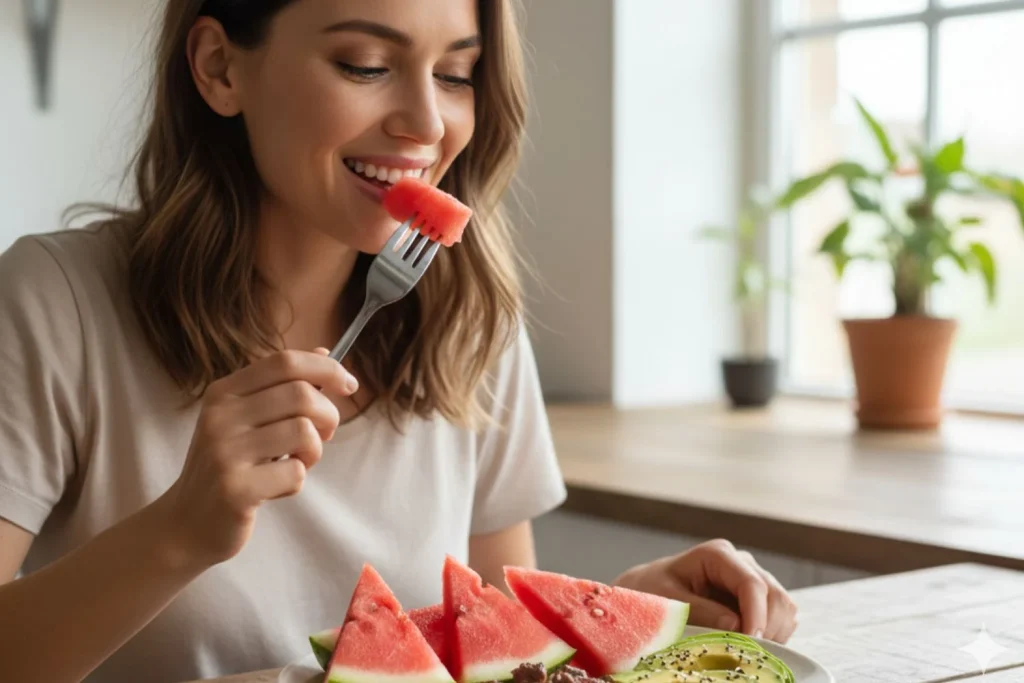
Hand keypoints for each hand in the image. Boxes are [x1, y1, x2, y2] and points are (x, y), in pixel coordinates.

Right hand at [155, 348, 356, 568]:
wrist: (186, 523)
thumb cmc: (228, 467)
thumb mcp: (246, 420)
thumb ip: (282, 387)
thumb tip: (326, 353)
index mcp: (224, 393)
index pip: (284, 362)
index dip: (326, 368)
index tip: (349, 384)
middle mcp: (221, 417)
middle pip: (301, 394)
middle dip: (328, 416)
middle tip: (323, 436)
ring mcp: (225, 453)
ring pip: (303, 432)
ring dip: (314, 452)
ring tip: (297, 463)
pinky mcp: (235, 489)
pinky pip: (295, 473)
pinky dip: (297, 482)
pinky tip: (277, 487)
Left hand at [613, 539, 798, 642]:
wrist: (648, 591)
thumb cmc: (653, 592)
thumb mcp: (669, 602)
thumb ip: (701, 612)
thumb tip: (736, 626)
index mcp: (718, 555)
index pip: (752, 583)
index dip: (757, 615)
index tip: (751, 642)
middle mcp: (741, 562)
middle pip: (775, 595)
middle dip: (767, 627)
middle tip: (748, 653)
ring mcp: (753, 578)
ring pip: (784, 606)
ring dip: (774, 632)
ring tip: (747, 650)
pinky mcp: (758, 597)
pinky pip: (782, 617)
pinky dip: (774, 634)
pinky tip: (751, 644)